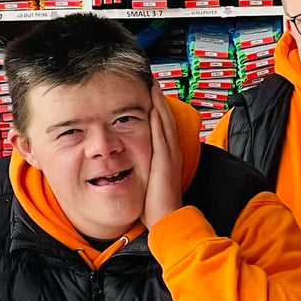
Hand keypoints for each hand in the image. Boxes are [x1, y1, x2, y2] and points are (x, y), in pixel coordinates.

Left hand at [142, 83, 183, 229]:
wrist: (168, 220)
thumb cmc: (157, 207)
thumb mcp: (149, 184)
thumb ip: (143, 171)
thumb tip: (128, 167)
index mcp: (168, 157)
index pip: (163, 127)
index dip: (158, 110)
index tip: (149, 95)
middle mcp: (171, 152)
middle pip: (166, 118)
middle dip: (159, 99)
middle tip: (152, 81)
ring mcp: (169, 154)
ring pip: (165, 121)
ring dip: (159, 102)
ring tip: (152, 84)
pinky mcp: (165, 158)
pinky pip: (162, 132)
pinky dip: (159, 116)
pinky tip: (153, 103)